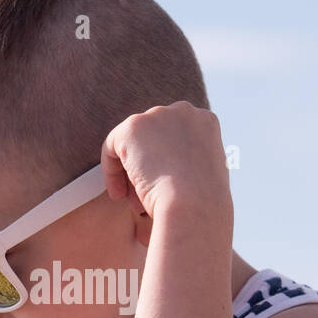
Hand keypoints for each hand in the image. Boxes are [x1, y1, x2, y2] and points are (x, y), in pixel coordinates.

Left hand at [99, 101, 231, 221]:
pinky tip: (119, 194)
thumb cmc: (202, 204)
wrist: (194, 206)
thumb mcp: (203, 176)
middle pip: (152, 137)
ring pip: (132, 144)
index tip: (163, 186)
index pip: (176, 137)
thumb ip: (188, 163)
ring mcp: (157, 116)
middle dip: (147, 167)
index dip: (165, 163)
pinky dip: (112, 172)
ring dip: (131, 173)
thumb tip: (170, 170)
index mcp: (205, 122)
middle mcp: (183, 111)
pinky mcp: (132, 128)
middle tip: (144, 196)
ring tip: (134, 201)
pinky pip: (111, 148)